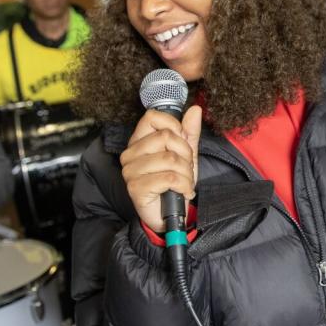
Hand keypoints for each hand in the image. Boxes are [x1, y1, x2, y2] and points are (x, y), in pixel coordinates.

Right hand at [120, 106, 202, 232]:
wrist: (170, 215)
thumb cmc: (174, 184)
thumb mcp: (186, 155)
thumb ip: (189, 133)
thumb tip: (195, 110)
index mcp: (139, 141)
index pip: (152, 117)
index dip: (174, 126)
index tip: (182, 142)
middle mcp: (130, 154)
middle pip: (165, 137)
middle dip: (185, 154)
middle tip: (186, 168)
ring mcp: (131, 171)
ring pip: (170, 159)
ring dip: (186, 173)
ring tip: (185, 182)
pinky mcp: (135, 188)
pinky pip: (169, 178)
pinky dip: (184, 186)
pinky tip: (183, 192)